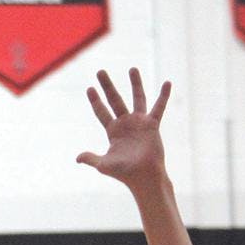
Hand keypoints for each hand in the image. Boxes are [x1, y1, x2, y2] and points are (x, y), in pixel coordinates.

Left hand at [76, 68, 169, 190]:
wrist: (143, 176)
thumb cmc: (124, 173)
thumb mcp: (104, 165)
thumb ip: (91, 158)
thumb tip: (77, 158)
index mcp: (113, 131)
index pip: (101, 112)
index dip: (95, 101)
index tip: (89, 88)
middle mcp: (125, 124)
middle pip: (115, 100)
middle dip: (107, 86)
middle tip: (100, 71)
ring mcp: (139, 123)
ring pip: (137, 98)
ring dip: (135, 83)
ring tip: (132, 68)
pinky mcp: (152, 125)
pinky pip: (158, 108)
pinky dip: (163, 96)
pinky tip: (167, 83)